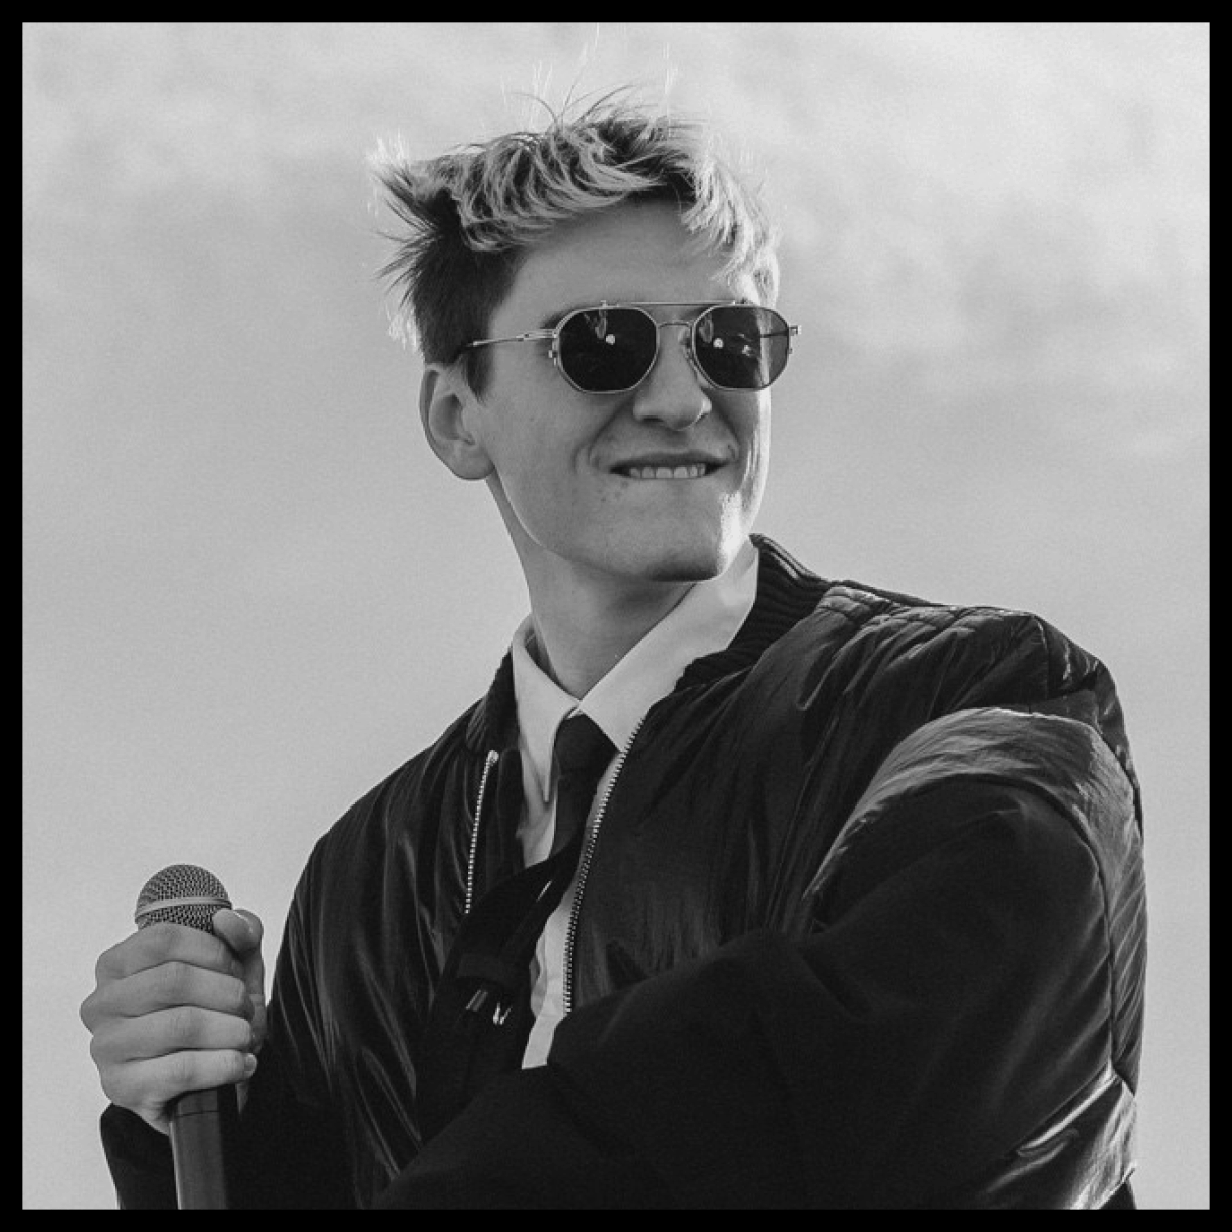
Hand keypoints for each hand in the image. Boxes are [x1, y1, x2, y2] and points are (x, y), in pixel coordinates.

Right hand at [80, 908, 266, 1133]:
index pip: (163, 939)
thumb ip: (240, 932)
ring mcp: (107, 1047)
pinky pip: (182, 1070)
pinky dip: (224, 1064)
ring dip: (230, 1030)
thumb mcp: (234, 966)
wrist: (205, 1080)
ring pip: (180, 1025)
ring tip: (244, 1036)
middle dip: (226, 993)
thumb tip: (226, 920)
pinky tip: (240, 1063)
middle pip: (173, 980)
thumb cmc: (213, 1013)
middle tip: (245, 1008)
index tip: (236, 970)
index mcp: (118, 963)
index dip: (213, 951)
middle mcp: (102, 1003)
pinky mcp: (123, 1088)